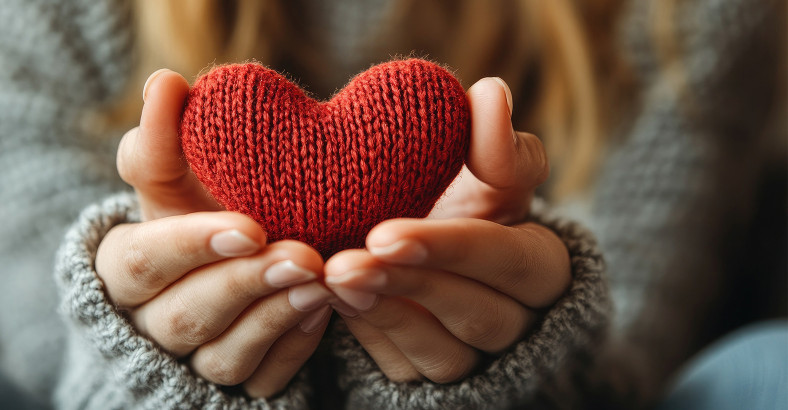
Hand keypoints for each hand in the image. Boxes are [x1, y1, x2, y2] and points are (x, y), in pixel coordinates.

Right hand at [97, 69, 332, 397]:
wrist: (227, 266)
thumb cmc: (196, 212)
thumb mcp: (176, 178)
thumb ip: (166, 136)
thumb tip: (166, 83)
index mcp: (127, 268)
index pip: (138, 263)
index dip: (190, 246)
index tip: (249, 224)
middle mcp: (151, 323)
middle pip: (183, 317)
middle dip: (243, 285)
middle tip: (301, 255)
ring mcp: (192, 363)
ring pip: (223, 358)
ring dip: (275, 317)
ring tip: (321, 280)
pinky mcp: (235, 386)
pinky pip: (262, 380)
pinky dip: (294, 347)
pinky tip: (324, 311)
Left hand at [324, 78, 570, 382]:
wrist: (424, 254)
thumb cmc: (463, 203)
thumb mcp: (486, 172)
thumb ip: (495, 141)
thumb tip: (490, 92)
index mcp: (540, 264)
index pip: (508, 260)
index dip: (450, 249)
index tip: (384, 233)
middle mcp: (517, 319)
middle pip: (476, 313)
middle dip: (408, 287)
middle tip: (345, 262)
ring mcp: (476, 357)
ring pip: (440, 353)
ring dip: (382, 315)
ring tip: (332, 280)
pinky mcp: (431, 376)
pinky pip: (403, 369)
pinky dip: (366, 337)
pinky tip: (330, 302)